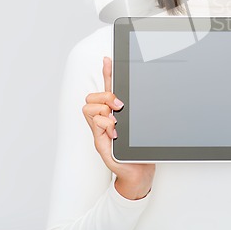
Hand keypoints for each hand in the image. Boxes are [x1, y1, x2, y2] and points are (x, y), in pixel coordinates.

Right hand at [82, 57, 154, 199]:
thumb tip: (139, 92)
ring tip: (117, 121)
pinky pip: (98, 123)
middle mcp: (104, 120)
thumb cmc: (139, 148)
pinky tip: (116, 132)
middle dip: (105, 96)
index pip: (107, 89)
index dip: (107, 73)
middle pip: (92, 97)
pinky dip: (107, 124)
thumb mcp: (138, 124)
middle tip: (119, 106)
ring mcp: (100, 131)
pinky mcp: (99, 142)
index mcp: (114, 113)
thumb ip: (134, 111)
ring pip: (91, 108)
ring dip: (105, 111)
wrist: (138, 170)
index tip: (108, 59)